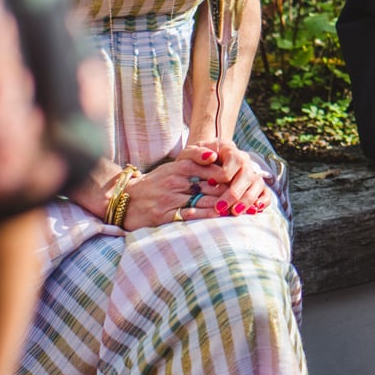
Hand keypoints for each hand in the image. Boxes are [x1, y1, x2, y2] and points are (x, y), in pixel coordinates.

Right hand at [120, 148, 266, 229]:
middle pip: (211, 186)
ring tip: (241, 208)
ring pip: (204, 201)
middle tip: (249, 195)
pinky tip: (219, 218)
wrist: (124, 200)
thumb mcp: (172, 167)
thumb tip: (216, 156)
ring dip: (224, 206)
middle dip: (231, 191)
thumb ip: (193, 160)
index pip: (210, 168)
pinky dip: (206, 217)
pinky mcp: (165, 216)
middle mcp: (176, 182)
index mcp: (179, 168)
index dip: (228, 175)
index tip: (243, 178)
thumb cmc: (154, 183)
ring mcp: (170, 200)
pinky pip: (190, 216)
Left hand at [188, 143, 270, 214]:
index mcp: (230, 149)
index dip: (224, 174)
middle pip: (247, 174)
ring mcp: (251, 173)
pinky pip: (266, 193)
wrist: (202, 163)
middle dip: (235, 193)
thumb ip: (196, 153)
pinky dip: (263, 202)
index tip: (210, 183)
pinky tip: (254, 210)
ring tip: (235, 212)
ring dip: (247, 200)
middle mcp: (244, 160)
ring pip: (258, 185)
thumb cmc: (193, 160)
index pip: (235, 160)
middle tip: (220, 207)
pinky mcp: (255, 186)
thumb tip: (210, 157)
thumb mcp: (189, 153)